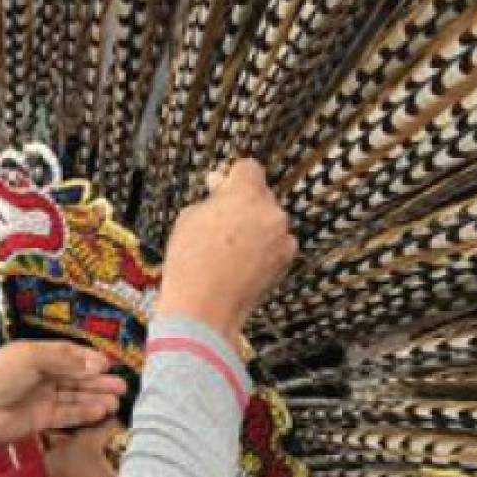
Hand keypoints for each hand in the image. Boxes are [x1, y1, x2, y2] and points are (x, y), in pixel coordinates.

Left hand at [0, 341, 126, 469]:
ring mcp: (40, 399)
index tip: (110, 363)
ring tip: (117, 399)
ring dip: (95, 397)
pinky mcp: (40, 421)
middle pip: (75, 377)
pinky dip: (84, 413)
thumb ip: (64, 359)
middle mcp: (39, 376)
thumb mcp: (31, 357)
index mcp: (34, 355)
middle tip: (122, 385)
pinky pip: (67, 415)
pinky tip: (102, 411)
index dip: (89, 358)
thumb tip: (96, 362)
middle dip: (98, 380)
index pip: (68, 354)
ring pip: (74, 397)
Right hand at [157, 158, 295, 339]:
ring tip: (228, 249)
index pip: (249, 168)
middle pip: (261, 195)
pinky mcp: (286, 262)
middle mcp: (271, 211)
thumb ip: (212, 198)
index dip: (233, 177)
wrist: (204, 309)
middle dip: (243, 204)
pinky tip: (240, 263)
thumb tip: (220, 186)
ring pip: (269, 221)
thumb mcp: (189, 217)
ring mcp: (282, 238)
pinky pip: (275, 244)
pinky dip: (263, 249)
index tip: (221, 187)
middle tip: (219, 220)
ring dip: (254, 227)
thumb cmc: (190, 261)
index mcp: (246, 193)